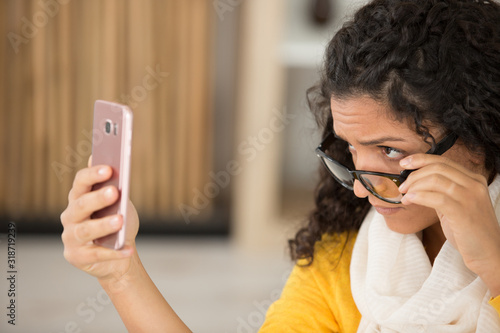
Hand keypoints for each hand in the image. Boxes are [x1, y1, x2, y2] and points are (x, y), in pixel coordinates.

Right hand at [60, 161, 138, 283]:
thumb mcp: (118, 204)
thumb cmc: (117, 224)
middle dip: (97, 198)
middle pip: (81, 205)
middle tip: (114, 192)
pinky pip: (96, 254)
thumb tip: (113, 167)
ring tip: (120, 221)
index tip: (108, 169)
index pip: (81, 182)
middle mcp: (70, 216)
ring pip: (86, 230)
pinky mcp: (76, 256)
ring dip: (103, 225)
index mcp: (78, 198)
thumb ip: (113, 187)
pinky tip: (129, 249)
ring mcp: (71, 237)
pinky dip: (114, 252)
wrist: (117, 256)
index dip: (93, 175)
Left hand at [399, 154, 499, 294]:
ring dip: (414, 186)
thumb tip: (415, 183)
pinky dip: (419, 196)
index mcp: (474, 179)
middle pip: (437, 168)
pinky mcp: (463, 212)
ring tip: (405, 196)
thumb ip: (441, 192)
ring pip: (435, 180)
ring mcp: (470, 197)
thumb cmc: (469, 231)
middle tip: (402, 187)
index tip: (404, 164)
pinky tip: (410, 200)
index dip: (420, 159)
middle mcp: (474, 184)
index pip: (443, 161)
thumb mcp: (456, 205)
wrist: (488, 254)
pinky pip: (436, 198)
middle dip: (414, 175)